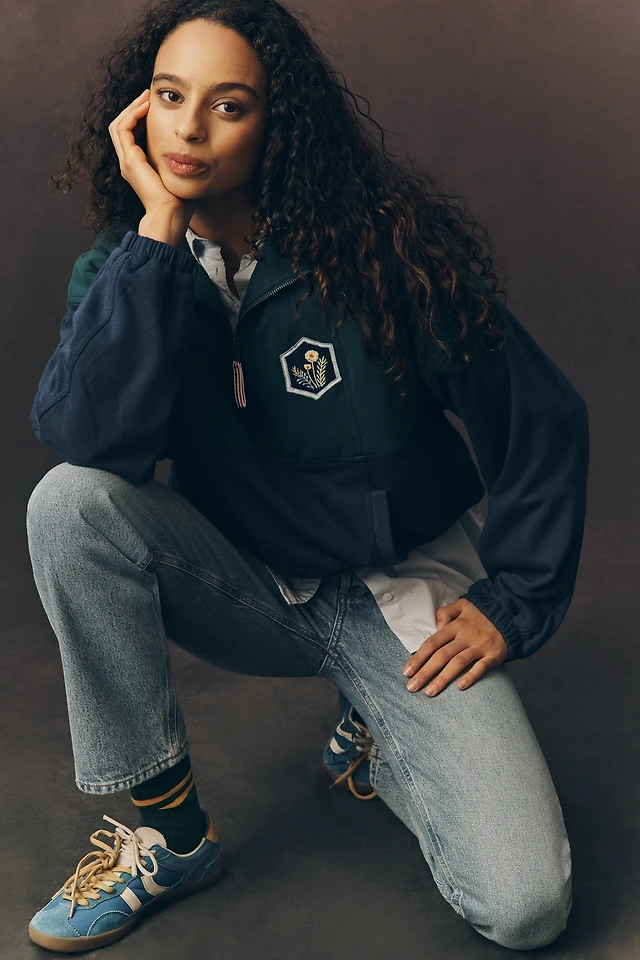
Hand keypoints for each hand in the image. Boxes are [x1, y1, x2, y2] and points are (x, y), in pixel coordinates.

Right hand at [108, 89, 196, 226]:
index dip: (141, 117)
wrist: (171, 215)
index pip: (132, 134)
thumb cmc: (180, 201)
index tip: (156, 104)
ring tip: (147, 96)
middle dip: (135, 108)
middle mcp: (128, 162)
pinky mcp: (130, 160)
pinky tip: (146, 107)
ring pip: (119, 124)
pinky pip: (123, 128)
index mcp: (138, 166)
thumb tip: (200, 152)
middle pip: (122, 126)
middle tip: (149, 94)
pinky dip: (133, 115)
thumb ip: (183, 162)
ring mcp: (127, 161)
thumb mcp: (181, 174)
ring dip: (132, 108)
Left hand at [402, 597, 507, 696]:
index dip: (419, 658)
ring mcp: (480, 646)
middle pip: (442, 656)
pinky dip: (471, 677)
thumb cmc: (480, 614)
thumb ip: (445, 613)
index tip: (407, 672)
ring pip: (458, 663)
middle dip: (425, 673)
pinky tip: (460, 687)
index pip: (432, 643)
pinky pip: (481, 667)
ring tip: (429, 692)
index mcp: (456, 625)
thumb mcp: (461, 605)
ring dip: (442, 679)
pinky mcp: (494, 655)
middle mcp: (466, 636)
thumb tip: (436, 628)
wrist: (510, 615)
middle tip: (411, 687)